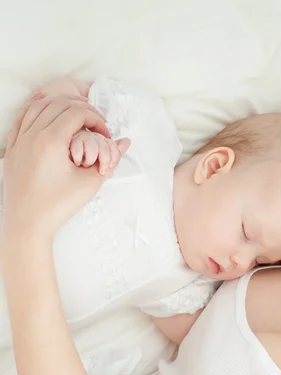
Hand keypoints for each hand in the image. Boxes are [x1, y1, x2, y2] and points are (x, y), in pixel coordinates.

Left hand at [2, 93, 129, 238]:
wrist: (28, 223)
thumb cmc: (58, 205)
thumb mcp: (90, 181)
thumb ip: (110, 157)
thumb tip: (124, 142)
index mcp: (51, 141)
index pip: (78, 113)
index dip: (96, 119)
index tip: (104, 134)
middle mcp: (32, 135)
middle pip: (59, 103)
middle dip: (83, 108)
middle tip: (95, 124)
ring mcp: (19, 140)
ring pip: (39, 104)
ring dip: (61, 104)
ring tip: (76, 115)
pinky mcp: (13, 147)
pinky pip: (22, 117)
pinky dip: (37, 108)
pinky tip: (48, 110)